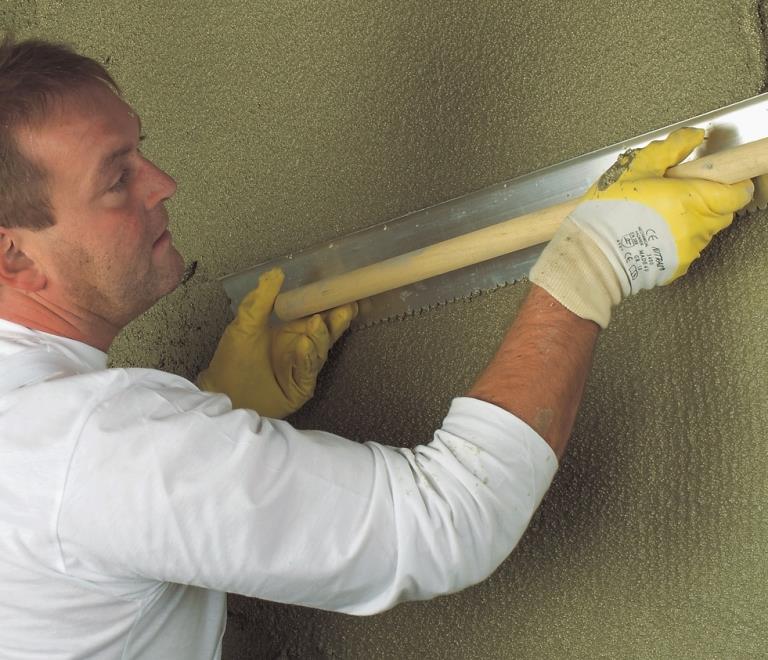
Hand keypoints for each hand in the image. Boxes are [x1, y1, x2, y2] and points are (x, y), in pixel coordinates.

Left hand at [197, 268, 356, 417]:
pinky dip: (307, 356)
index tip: (341, 291)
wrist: (222, 393)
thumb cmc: (232, 360)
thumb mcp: (245, 324)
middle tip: (346, 307)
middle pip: (326, 333)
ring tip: (316, 323)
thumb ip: (262, 299)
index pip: (317, 315)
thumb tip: (276, 272)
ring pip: (320, 350)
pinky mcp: (301, 387)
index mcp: (291, 331)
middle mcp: (301, 348)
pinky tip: (304, 344)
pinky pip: (308, 369)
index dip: (329, 305)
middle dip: (337, 321)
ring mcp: (303, 368)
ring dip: (320, 336)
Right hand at [529, 127, 753, 326]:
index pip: (738, 193)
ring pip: (703, 232)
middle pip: (721, 212)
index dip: (730, 184)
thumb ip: (669, 149)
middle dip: (706, 202)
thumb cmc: (608, 214)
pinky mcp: (676, 268)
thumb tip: (692, 137)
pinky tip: (650, 237)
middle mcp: (697, 227)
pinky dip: (674, 243)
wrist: (591, 256)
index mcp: (692, 199)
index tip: (715, 180)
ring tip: (656, 218)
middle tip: (677, 195)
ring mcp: (688, 251)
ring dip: (688, 223)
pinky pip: (685, 251)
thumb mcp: (634, 168)